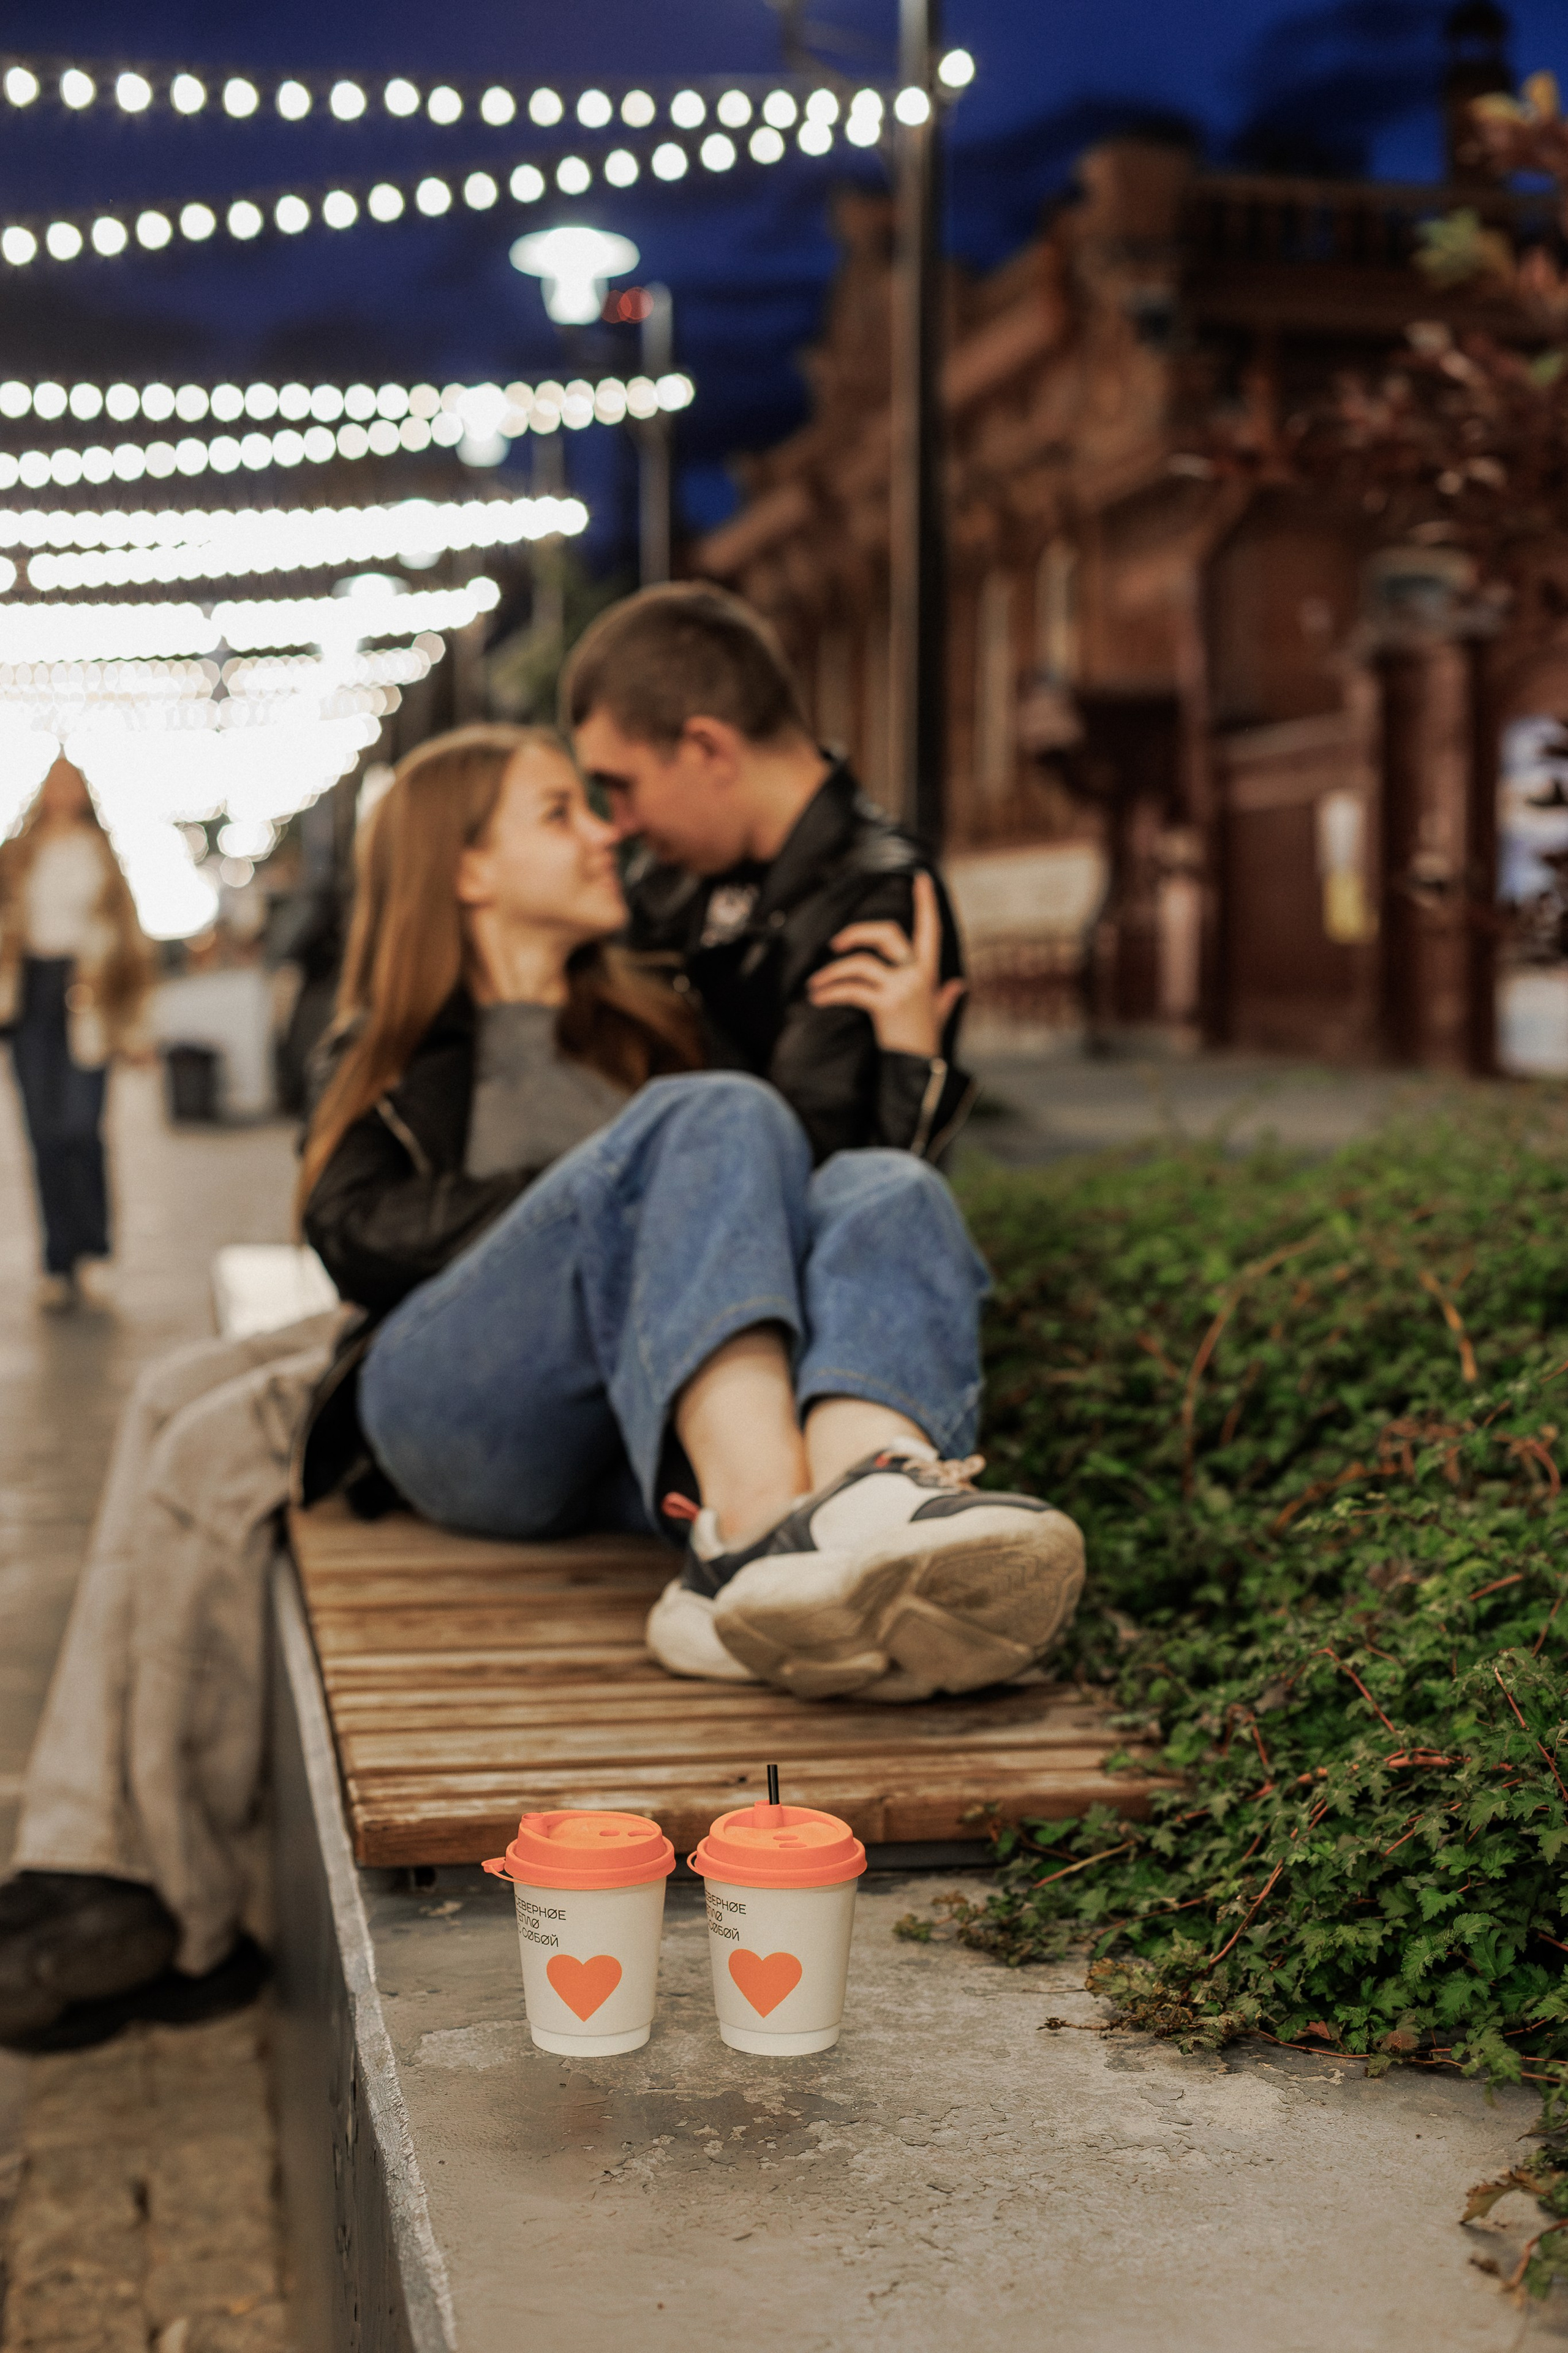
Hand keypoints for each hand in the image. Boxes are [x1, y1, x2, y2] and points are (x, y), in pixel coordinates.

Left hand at [805, 871, 965, 1058]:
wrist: (918, 1070)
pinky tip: (816, 999)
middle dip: (857, 932)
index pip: (931, 930)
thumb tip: (958, 986)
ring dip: (832, 972)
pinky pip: (851, 990)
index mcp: (929, 973)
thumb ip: (945, 997)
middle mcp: (917, 975)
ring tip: (815, 985)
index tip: (920, 879)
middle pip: (888, 933)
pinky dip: (829, 993)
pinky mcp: (887, 1004)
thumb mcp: (938, 1015)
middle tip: (835, 944)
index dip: (926, 903)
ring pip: (861, 963)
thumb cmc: (924, 1042)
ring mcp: (903, 988)